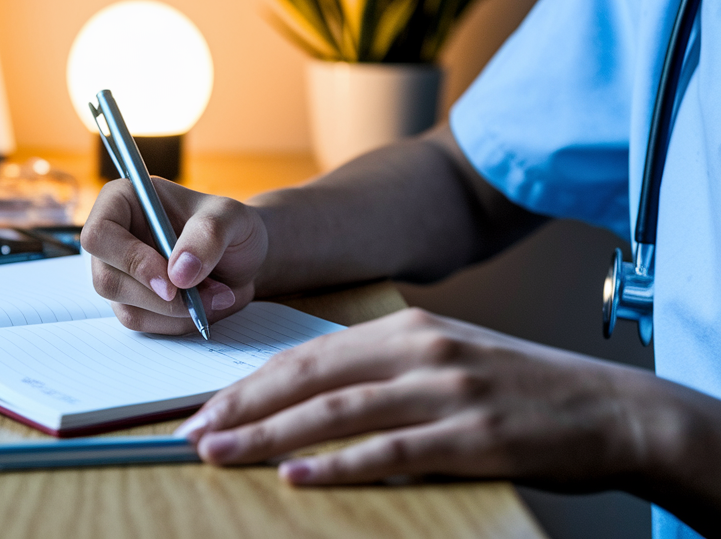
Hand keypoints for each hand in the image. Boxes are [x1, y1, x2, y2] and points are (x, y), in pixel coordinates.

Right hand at [79, 178, 268, 333]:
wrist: (244, 257)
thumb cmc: (231, 226)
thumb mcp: (231, 217)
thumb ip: (208, 235)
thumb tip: (178, 273)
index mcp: (124, 201)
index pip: (99, 234)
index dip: (130, 260)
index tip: (172, 281)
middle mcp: (114, 238)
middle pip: (106, 280)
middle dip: (158, 297)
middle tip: (202, 296)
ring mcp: (120, 273)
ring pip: (126, 308)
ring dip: (175, 312)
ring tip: (216, 296)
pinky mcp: (133, 301)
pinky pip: (144, 324)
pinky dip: (177, 322)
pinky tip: (203, 306)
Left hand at [177, 308, 671, 489]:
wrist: (610, 408)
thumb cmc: (517, 388)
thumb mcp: (444, 357)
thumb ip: (380, 369)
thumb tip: (306, 395)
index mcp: (406, 328)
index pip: (308, 355)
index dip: (251, 383)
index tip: (206, 407)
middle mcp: (419, 351)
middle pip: (310, 379)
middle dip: (244, 407)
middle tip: (194, 432)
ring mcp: (446, 392)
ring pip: (338, 412)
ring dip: (271, 434)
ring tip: (223, 452)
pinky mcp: (472, 437)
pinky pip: (391, 452)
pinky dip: (339, 465)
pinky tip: (297, 475)